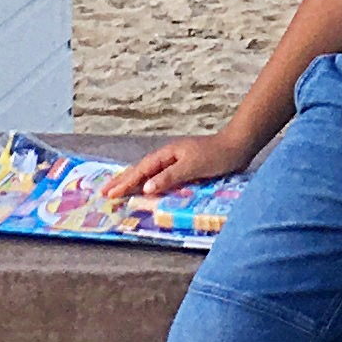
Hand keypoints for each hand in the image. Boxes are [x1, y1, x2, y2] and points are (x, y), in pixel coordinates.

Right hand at [99, 125, 247, 210]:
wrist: (237, 147)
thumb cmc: (216, 156)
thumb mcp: (191, 166)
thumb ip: (169, 177)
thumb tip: (146, 187)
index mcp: (167, 154)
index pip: (141, 171)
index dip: (125, 183)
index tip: (109, 194)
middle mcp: (168, 156)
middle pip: (140, 170)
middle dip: (122, 181)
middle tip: (104, 192)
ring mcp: (176, 161)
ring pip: (149, 173)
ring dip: (133, 182)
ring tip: (118, 190)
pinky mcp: (184, 167)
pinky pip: (160, 176)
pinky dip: (149, 183)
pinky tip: (147, 189)